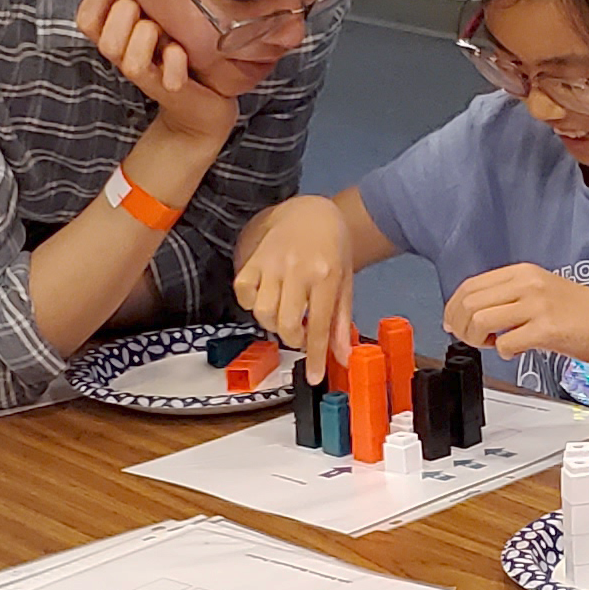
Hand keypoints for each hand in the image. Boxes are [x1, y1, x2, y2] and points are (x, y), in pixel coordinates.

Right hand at [77, 0, 237, 143]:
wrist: (203, 107)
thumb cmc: (177, 52)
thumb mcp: (154, 14)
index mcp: (118, 38)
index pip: (85, 19)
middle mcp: (126, 58)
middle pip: (103, 38)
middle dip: (124, 14)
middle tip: (146, 11)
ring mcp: (149, 76)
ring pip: (126, 57)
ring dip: (145, 36)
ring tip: (165, 34)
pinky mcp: (171, 90)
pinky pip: (165, 76)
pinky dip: (173, 60)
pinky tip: (181, 53)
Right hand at [233, 196, 352, 384]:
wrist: (312, 212)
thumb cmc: (332, 249)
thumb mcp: (345, 283)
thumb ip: (342, 321)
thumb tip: (343, 357)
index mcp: (326, 275)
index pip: (320, 325)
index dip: (315, 356)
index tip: (313, 378)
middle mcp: (297, 269)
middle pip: (286, 323)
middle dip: (293, 339)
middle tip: (301, 333)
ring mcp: (272, 263)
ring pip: (262, 311)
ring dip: (273, 324)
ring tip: (285, 314)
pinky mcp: (253, 259)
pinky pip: (243, 292)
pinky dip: (251, 303)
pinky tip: (267, 299)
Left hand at [442, 262, 588, 366]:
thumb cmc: (580, 313)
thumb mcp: (540, 291)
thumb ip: (508, 297)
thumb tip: (471, 314)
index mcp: (522, 272)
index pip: (470, 285)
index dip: (453, 308)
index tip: (453, 323)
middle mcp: (528, 283)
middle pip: (469, 303)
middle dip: (461, 326)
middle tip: (471, 340)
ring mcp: (538, 305)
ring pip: (480, 320)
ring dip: (477, 339)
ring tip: (491, 344)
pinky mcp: (548, 329)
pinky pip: (506, 343)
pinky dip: (503, 352)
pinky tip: (515, 350)